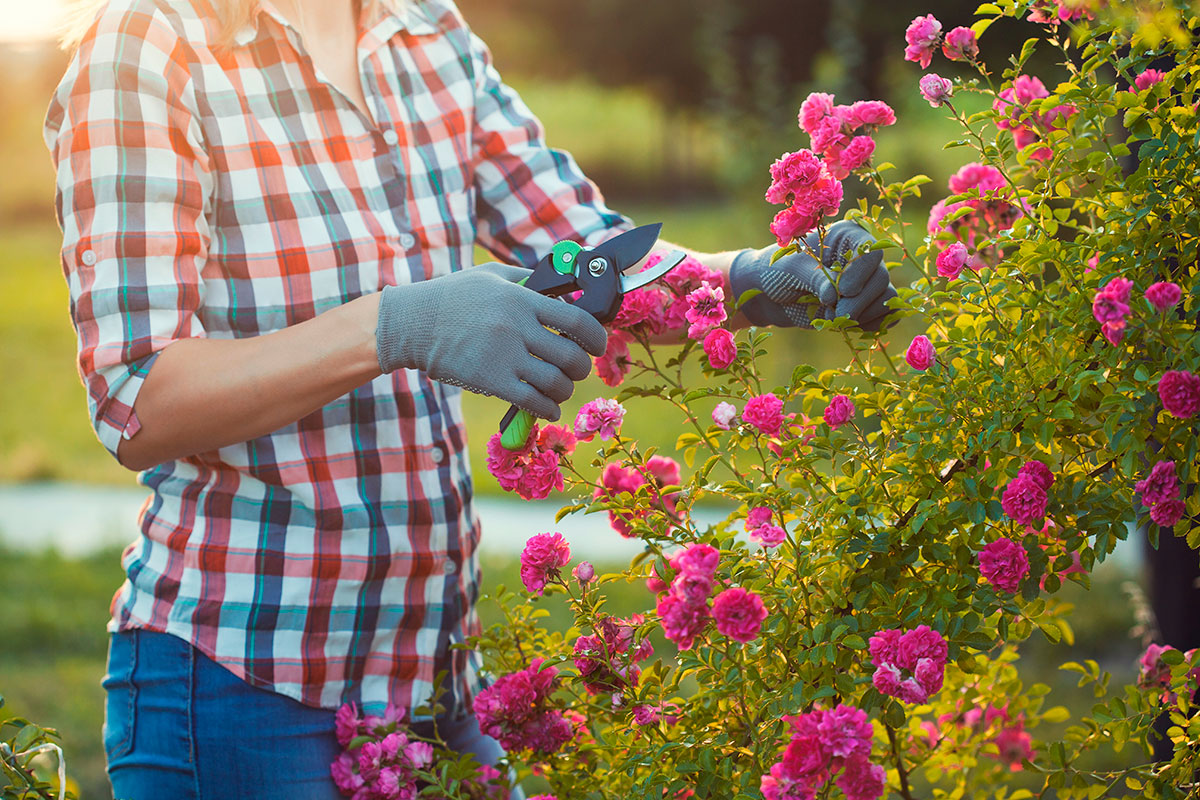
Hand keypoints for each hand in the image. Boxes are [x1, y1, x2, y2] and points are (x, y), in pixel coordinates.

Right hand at [376, 263, 606, 419]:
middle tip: (576, 370)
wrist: (412, 324)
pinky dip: (548, 409)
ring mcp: (504, 356)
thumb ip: (529, 280)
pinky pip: (533, 402)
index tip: (598, 345)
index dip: (596, 337)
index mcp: (522, 299)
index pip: (576, 320)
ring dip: (564, 391)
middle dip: (581, 368)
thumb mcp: (493, 276)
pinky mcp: (490, 382)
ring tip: (559, 389)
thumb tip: (565, 289)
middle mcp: (517, 328)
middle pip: (571, 356)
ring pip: (555, 383)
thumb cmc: (454, 296)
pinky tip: (547, 408)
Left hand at [729, 220, 896, 330]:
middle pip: (881, 277)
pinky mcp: (865, 305)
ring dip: (862, 314)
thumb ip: (817, 280)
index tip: (843, 291)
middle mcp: (862, 257)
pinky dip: (870, 325)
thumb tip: (838, 297)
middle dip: (859, 301)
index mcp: (847, 236)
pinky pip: (885, 316)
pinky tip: (847, 325)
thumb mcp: (792, 271)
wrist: (771, 296)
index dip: (861, 272)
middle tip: (837, 314)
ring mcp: (866, 282)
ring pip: (886, 298)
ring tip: (833, 318)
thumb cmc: (779, 271)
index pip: (871, 249)